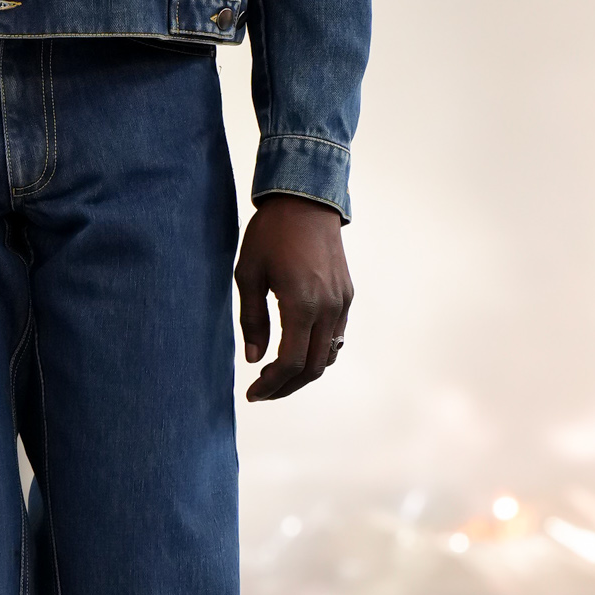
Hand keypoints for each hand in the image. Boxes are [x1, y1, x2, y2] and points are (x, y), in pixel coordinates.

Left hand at [235, 195, 352, 401]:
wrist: (306, 201)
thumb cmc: (271, 233)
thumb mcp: (248, 274)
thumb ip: (252, 319)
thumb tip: (253, 358)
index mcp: (301, 304)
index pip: (290, 363)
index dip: (271, 385)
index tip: (253, 393)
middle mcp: (327, 309)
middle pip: (312, 367)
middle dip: (287, 386)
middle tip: (263, 391)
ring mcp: (341, 303)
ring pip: (327, 355)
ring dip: (303, 372)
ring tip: (277, 375)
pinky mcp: (346, 295)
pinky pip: (335, 337)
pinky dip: (317, 353)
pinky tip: (296, 350)